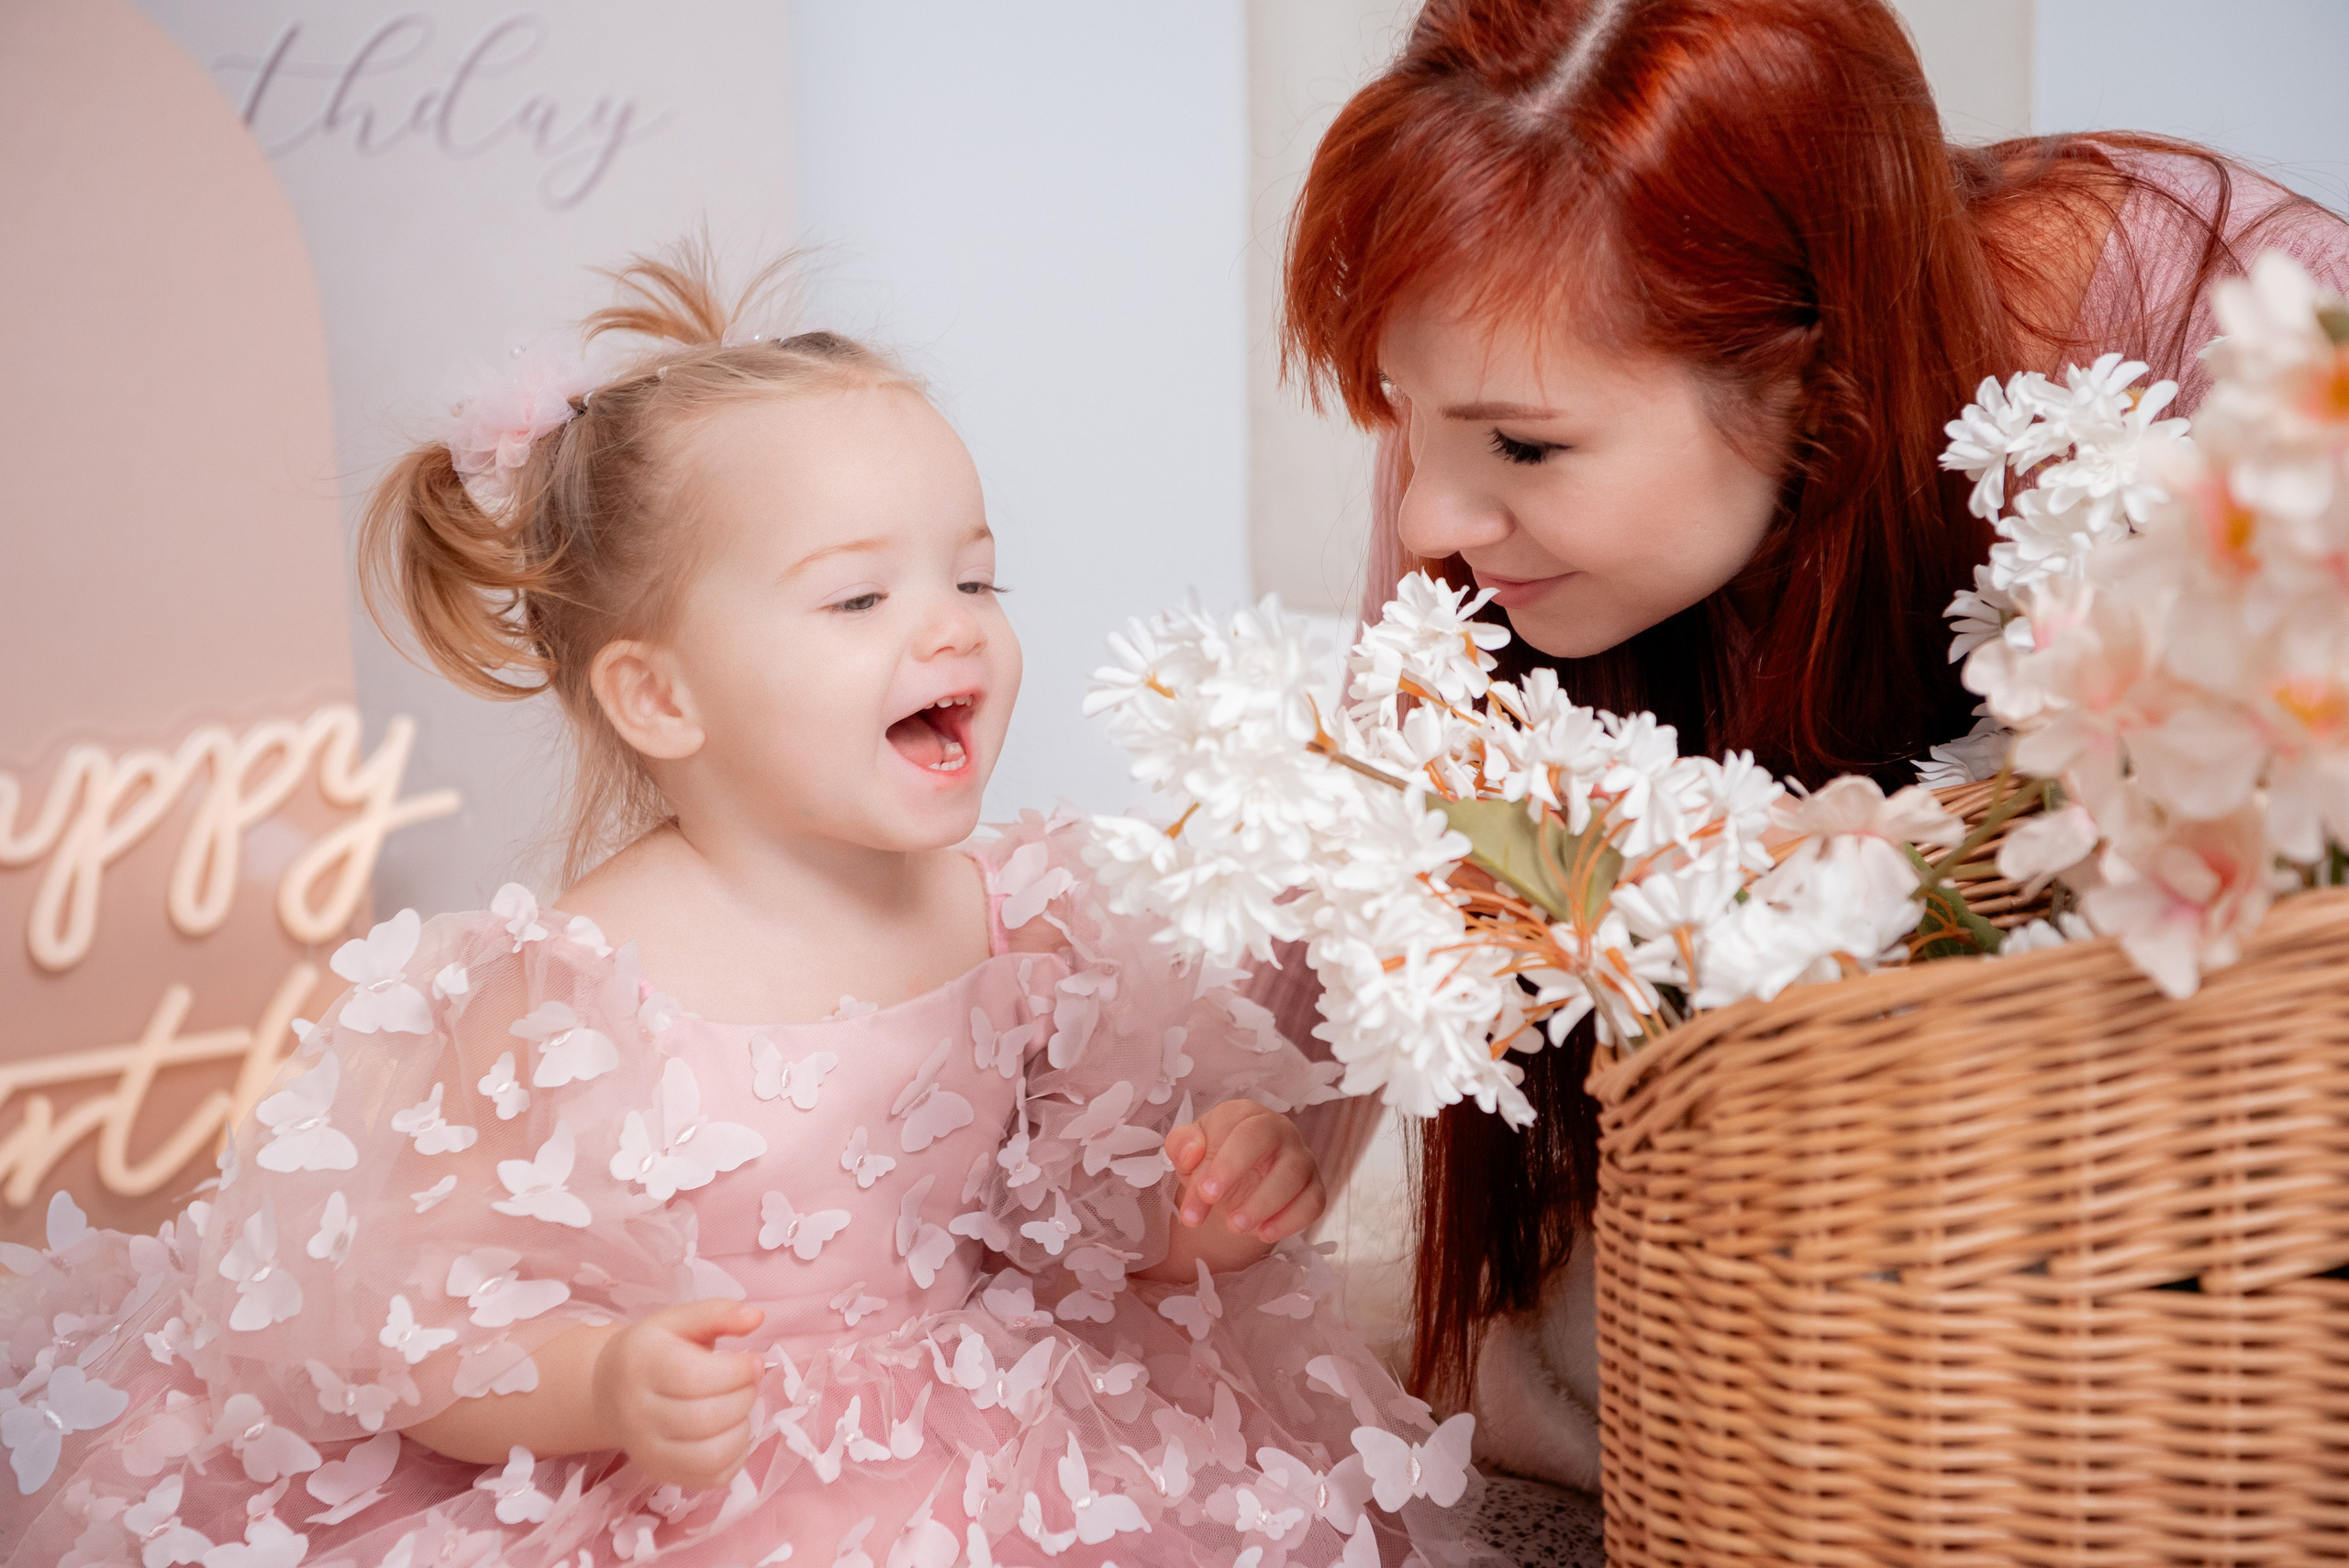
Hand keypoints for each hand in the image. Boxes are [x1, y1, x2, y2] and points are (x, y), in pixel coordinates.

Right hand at [591, 1298, 763, 1489]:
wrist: (610, 1391)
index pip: (698, 1378)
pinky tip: (730, 1432)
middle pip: (707, 1418)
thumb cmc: (653, 1352)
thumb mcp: (679, 1321)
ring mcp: (646, 1450)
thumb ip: (718, 1313)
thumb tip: (757, 1316)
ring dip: (742, 1430)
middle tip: (748, 1384)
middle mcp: (637, 1413)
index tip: (753, 1362)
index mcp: (642, 1365)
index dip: (739, 1371)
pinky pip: (709, 1479)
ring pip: (710, 1455)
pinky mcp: (660, 1474)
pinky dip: (734, 1457)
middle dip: (744, 1398)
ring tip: (739, 1409)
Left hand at [1164, 1098, 1326, 1244]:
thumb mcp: (1187, 1153)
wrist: (1235, 1186)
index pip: (1238, 1131)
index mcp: (1245, 1115)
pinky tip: (1263, 1233)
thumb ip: (1181, 1147)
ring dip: (1263, 1205)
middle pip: (1266, 1139)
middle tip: (1217, 1207)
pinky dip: (1290, 1221)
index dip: (1223, 1163)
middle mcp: (1279, 1130)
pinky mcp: (1314, 1187)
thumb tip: (1191, 1152)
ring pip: (1293, 1175)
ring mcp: (1301, 1159)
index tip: (1204, 1193)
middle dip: (1240, 1173)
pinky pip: (1313, 1202)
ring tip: (1234, 1226)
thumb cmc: (1212, 1160)